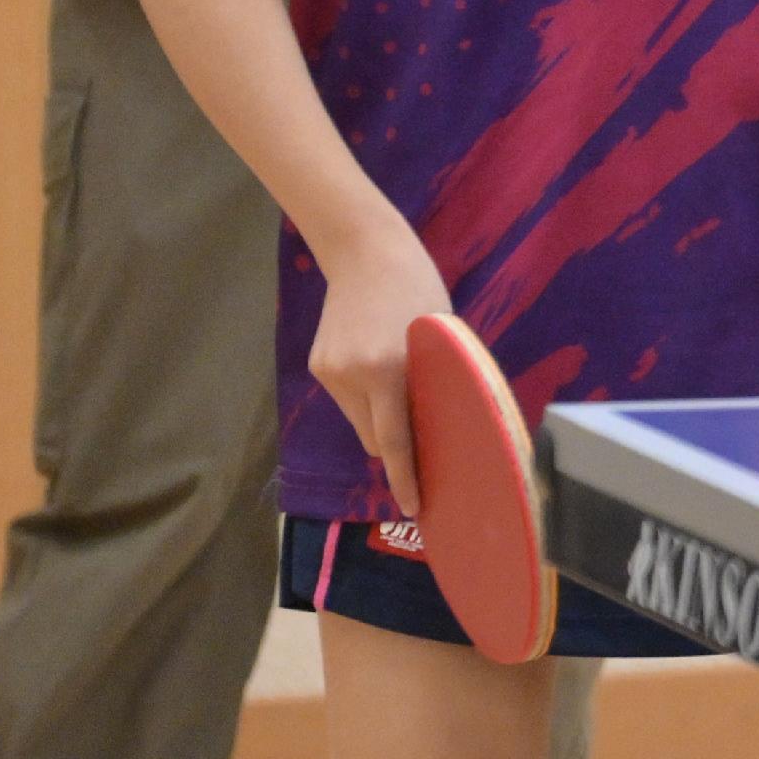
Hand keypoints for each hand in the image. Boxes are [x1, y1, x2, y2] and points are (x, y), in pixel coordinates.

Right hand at [311, 222, 456, 515]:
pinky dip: (364, 396)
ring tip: (397, 379)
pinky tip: (375, 362)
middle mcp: (354, 376)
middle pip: (375, 439)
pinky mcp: (318, 366)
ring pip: (359, 421)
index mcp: (390, 369)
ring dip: (380, 416)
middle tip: (423, 439)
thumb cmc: (419, 289)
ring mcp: (330, 372)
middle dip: (397, 446)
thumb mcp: (440, 335)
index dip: (405, 476)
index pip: (396, 440)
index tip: (414, 505)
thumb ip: (433, 381)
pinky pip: (347, 400)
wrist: (366, 252)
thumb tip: (435, 428)